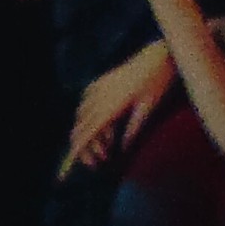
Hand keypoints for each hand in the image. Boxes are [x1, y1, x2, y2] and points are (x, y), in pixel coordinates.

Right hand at [62, 39, 176, 173]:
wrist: (157, 56)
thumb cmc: (156, 82)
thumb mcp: (148, 107)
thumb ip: (133, 128)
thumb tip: (122, 148)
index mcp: (110, 107)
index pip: (86, 135)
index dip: (75, 153)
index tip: (67, 170)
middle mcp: (99, 98)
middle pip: (80, 130)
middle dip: (86, 148)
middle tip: (100, 161)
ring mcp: (97, 89)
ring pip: (81, 118)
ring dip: (89, 134)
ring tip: (108, 142)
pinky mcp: (99, 82)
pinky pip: (84, 103)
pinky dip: (88, 116)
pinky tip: (102, 121)